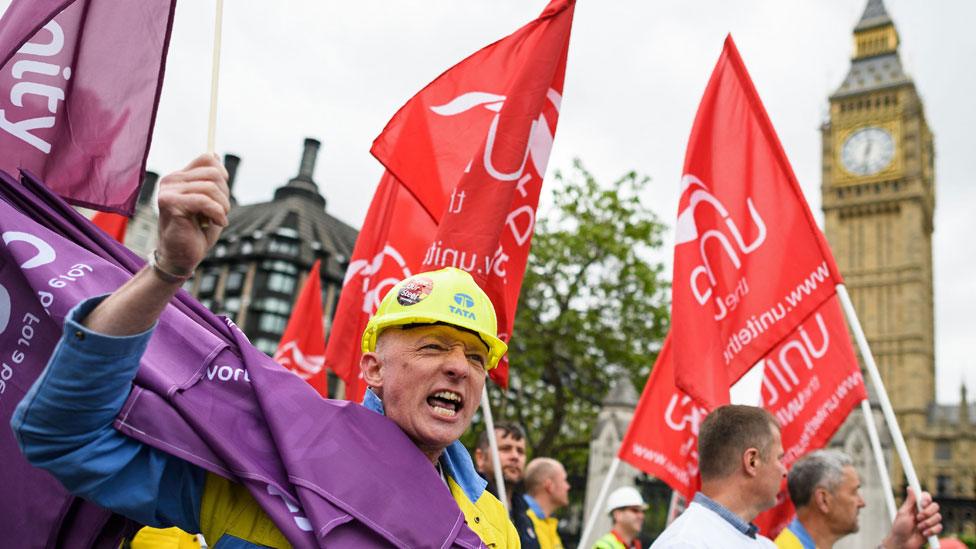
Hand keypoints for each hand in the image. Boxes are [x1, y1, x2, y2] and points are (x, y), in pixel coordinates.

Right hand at [155, 153, 229, 273]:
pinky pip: (204, 200)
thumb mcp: (210, 202)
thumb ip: (211, 180)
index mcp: (179, 177)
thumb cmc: (196, 232)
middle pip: (213, 173)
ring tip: (217, 219)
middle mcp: (171, 180)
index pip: (207, 159)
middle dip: (225, 195)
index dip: (222, 175)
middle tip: (220, 213)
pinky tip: (218, 223)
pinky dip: (217, 213)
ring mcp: (168, 191)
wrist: (182, 258)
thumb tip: (215, 154)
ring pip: (211, 187)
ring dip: (222, 206)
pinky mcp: (170, 203)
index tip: (221, 196)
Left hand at [882, 488, 941, 548]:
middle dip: (927, 513)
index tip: (922, 503)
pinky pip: (939, 527)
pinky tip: (924, 533)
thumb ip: (909, 501)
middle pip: (935, 506)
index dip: (926, 499)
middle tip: (918, 518)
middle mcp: (924, 512)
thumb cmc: (899, 528)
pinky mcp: (933, 530)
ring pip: (938, 517)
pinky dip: (931, 531)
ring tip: (919, 527)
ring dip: (927, 523)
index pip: (926, 497)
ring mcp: (929, 521)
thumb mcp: (903, 513)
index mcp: (916, 506)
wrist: (902, 542)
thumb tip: (910, 487)